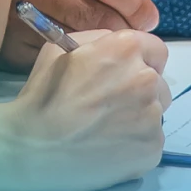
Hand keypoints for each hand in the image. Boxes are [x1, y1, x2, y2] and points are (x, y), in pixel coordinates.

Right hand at [0, 0, 162, 70]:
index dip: (136, 2)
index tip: (150, 17)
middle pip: (96, 14)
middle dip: (126, 28)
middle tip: (138, 36)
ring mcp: (15, 16)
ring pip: (80, 41)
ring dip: (107, 49)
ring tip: (117, 47)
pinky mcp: (9, 48)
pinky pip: (58, 61)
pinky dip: (80, 64)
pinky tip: (88, 60)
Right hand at [0, 31, 169, 190]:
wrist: (33, 146)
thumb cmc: (44, 94)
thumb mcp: (63, 47)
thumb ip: (99, 40)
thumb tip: (117, 44)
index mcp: (127, 49)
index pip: (156, 50)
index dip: (141, 62)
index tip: (125, 75)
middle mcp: (146, 79)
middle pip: (158, 84)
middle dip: (140, 91)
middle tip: (111, 105)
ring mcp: (151, 118)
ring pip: (154, 114)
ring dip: (138, 118)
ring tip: (106, 129)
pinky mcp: (151, 150)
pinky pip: (151, 142)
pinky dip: (135, 145)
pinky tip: (109, 147)